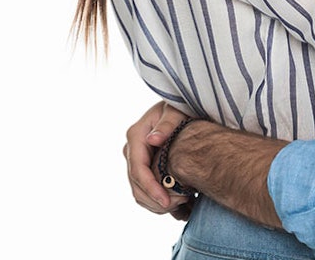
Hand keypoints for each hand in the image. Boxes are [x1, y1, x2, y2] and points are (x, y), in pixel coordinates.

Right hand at [123, 101, 193, 219]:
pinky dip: (157, 201)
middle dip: (155, 200)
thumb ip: (167, 124)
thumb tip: (153, 139)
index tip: (166, 202)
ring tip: (181, 207)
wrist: (182, 108)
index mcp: (136, 135)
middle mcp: (132, 149)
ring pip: (138, 191)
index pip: (137, 169)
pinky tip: (177, 205)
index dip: (151, 189)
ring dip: (156, 204)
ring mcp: (136, 159)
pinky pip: (144, 190)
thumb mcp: (176, 111)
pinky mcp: (143, 167)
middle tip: (180, 207)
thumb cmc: (181, 108)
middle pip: (136, 184)